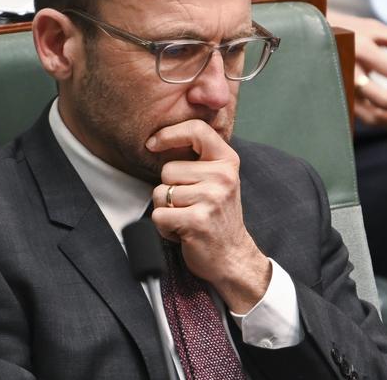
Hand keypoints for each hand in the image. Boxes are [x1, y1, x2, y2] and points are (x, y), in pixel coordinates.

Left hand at [146, 119, 270, 312]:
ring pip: (160, 193)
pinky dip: (164, 227)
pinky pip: (159, 215)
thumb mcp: (218, 180)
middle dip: (169, 189)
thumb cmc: (217, 218)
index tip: (153, 144)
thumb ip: (198, 158)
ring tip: (187, 218)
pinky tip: (182, 231)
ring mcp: (211, 198)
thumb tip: (159, 138)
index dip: (169, 134)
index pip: (196, 130)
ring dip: (166, 210)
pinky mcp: (197, 220)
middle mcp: (223, 176)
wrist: (233, 257)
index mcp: (227, 161)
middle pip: (167, 169)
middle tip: (189, 205)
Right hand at [327, 11, 386, 126]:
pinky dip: (382, 120)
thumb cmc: (346, 30)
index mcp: (361, 50)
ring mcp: (341, 89)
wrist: (309, 38)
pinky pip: (362, 116)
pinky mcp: (338, 99)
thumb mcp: (373, 28)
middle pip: (383, 99)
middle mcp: (349, 73)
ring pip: (371, 114)